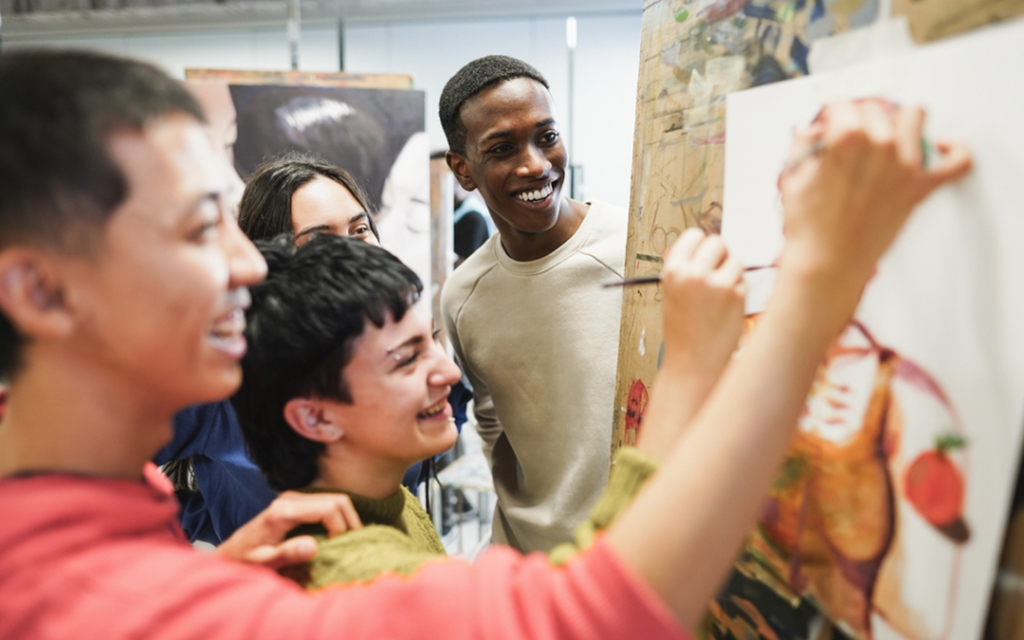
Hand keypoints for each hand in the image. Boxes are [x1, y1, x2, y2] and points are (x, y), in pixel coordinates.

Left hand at [213, 490, 361, 569]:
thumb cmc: (246, 560)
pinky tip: (337, 536)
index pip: (328, 508)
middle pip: (337, 500)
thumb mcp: (264, 562)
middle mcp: (290, 499)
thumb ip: (287, 554)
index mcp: (283, 511)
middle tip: (351, 545)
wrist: (231, 552)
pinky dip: (338, 518)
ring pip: (336, 500)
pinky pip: (328, 504)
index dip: (341, 527)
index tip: (337, 548)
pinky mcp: (297, 502)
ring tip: (346, 542)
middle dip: (350, 522)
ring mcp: (295, 498)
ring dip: (347, 520)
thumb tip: (313, 546)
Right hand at [634, 229, 746, 459]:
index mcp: (672, 270)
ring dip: (732, 275)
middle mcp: (693, 273)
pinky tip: (727, 309)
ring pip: (735, 261)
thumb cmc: (683, 331)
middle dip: (720, 256)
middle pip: (717, 242)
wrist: (693, 362)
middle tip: (716, 274)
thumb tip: (696, 242)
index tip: (704, 256)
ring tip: (719, 298)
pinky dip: (740, 291)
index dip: (701, 245)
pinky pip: (743, 280)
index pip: (694, 236)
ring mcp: (716, 283)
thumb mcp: (672, 295)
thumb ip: (683, 268)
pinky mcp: (736, 295)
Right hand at [779, 101, 971, 289]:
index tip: (829, 127)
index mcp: (846, 139)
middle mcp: (881, 146)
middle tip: (850, 140)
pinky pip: (957, 160)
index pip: (843, 105)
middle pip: (876, 109)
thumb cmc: (809, 226)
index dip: (832, 117)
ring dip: (899, 123)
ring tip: (885, 139)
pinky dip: (953, 151)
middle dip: (861, 120)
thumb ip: (803, 143)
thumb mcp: (792, 177)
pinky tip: (939, 148)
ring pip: (914, 115)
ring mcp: (905, 166)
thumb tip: (816, 130)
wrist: (826, 263)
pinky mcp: (921, 187)